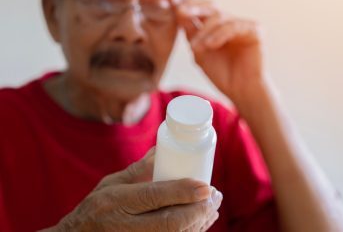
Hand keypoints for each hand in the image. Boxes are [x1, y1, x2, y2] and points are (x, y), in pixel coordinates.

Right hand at [42, 148, 222, 231]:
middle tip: (215, 196)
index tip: (206, 186)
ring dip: (200, 222)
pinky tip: (202, 221)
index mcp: (116, 202)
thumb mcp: (111, 184)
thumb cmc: (96, 210)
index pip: (154, 197)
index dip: (184, 192)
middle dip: (199, 210)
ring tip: (213, 206)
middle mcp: (126, 226)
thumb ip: (139, 169)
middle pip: (171, 221)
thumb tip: (163, 148)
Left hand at [176, 0, 264, 103]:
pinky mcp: (255, 31)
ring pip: (221, 17)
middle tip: (182, 12)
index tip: (177, 11)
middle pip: (212, 8)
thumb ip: (192, 34)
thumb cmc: (223, 75)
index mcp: (218, 27)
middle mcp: (231, 23)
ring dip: (205, 32)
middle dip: (196, 9)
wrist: (241, 92)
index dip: (191, 7)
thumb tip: (179, 14)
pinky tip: (211, 45)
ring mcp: (244, 26)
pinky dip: (220, 34)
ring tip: (196, 48)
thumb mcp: (200, 53)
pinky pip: (234, 26)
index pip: (204, 10)